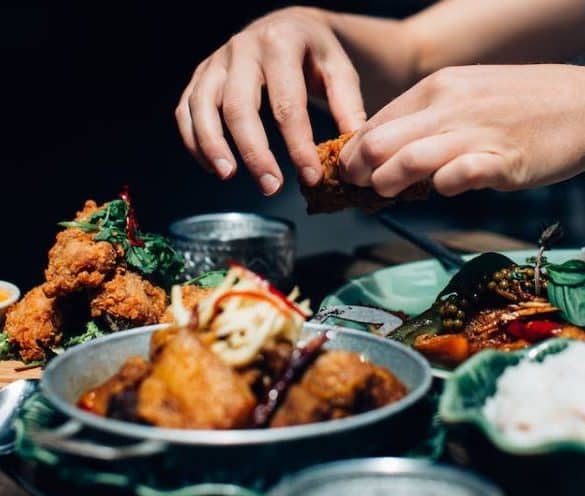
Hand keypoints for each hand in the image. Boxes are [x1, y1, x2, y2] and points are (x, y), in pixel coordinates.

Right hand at [175, 7, 365, 194]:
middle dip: (254, 152)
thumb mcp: (338, 69)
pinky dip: (195, 141)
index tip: (310, 176)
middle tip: (271, 187)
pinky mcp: (200, 76)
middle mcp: (242, 48)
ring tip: (229, 176)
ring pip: (202, 107)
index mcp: (281, 43)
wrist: (286, 26)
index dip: (298, 145)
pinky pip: (186, 110)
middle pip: (239, 107)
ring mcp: (216, 61)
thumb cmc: (315, 54)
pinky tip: (213, 167)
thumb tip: (350, 146)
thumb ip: (347, 105)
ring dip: (213, 146)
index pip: (287, 104)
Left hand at [339, 64, 584, 196]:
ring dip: (387, 183)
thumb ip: (425, 120)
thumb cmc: (518, 104)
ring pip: (409, 160)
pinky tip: (441, 189)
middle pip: (381, 142)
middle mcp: (451, 105)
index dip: (353, 151)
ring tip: (383, 193)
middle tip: (356, 185)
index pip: (376, 122)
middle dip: (357, 169)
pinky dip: (441, 187)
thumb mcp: (464, 95)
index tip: (347, 169)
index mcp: (436, 87)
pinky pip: (458, 176)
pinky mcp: (503, 160)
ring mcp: (477, 132)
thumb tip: (385, 152)